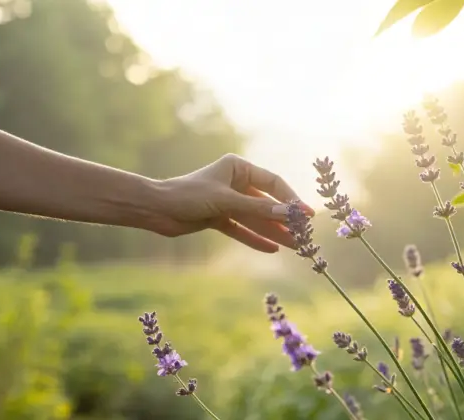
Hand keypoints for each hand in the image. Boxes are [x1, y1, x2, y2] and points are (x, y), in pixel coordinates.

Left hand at [152, 154, 313, 252]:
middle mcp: (236, 182)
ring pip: (257, 219)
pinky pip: (242, 229)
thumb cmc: (188, 195)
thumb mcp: (226, 201)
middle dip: (285, 220)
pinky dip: (255, 239)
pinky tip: (273, 249)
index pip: (273, 183)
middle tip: (305, 234)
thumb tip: (289, 214)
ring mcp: (228, 201)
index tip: (308, 214)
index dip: (292, 199)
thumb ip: (258, 210)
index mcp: (239, 168)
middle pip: (267, 203)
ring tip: (296, 246)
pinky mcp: (219, 217)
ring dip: (274, 232)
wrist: (155, 209)